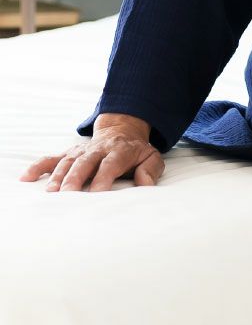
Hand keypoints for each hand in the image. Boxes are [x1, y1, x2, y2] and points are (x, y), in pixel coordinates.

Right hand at [18, 114, 164, 192]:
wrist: (121, 130)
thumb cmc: (135, 152)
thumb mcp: (151, 157)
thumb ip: (151, 169)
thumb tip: (146, 183)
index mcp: (118, 151)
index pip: (110, 164)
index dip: (104, 178)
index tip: (97, 193)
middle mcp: (97, 149)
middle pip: (85, 162)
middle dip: (76, 177)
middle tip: (68, 194)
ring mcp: (81, 151)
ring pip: (67, 162)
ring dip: (58, 176)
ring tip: (51, 192)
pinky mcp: (69, 154)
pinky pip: (51, 158)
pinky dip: (38, 167)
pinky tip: (26, 178)